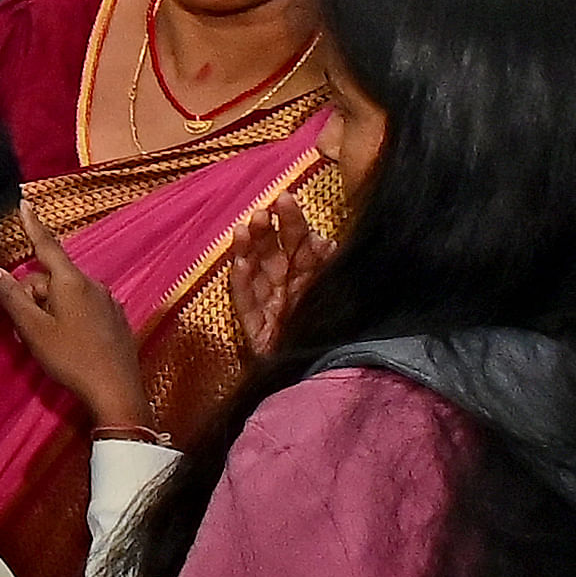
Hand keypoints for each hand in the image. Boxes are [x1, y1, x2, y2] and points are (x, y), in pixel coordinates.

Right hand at [0, 236, 152, 437]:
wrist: (116, 391)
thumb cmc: (71, 358)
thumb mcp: (33, 329)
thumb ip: (12, 298)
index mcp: (71, 282)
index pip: (47, 246)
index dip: (33, 225)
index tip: (24, 203)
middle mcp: (93, 285)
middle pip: (52, 278)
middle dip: (33, 294)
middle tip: (22, 326)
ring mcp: (107, 302)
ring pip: (67, 294)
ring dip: (48, 308)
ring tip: (41, 339)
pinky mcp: (115, 320)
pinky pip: (83, 307)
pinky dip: (67, 317)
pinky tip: (65, 343)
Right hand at [230, 196, 331, 364]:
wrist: (322, 379)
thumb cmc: (332, 336)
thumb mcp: (335, 295)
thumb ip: (327, 269)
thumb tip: (325, 241)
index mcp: (306, 278)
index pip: (296, 243)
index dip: (290, 221)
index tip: (284, 197)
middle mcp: (285, 288)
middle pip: (272, 253)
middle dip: (265, 230)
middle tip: (262, 211)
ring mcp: (268, 307)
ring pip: (253, 271)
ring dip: (247, 249)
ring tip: (245, 228)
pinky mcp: (255, 328)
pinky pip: (245, 302)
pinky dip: (241, 281)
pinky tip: (239, 263)